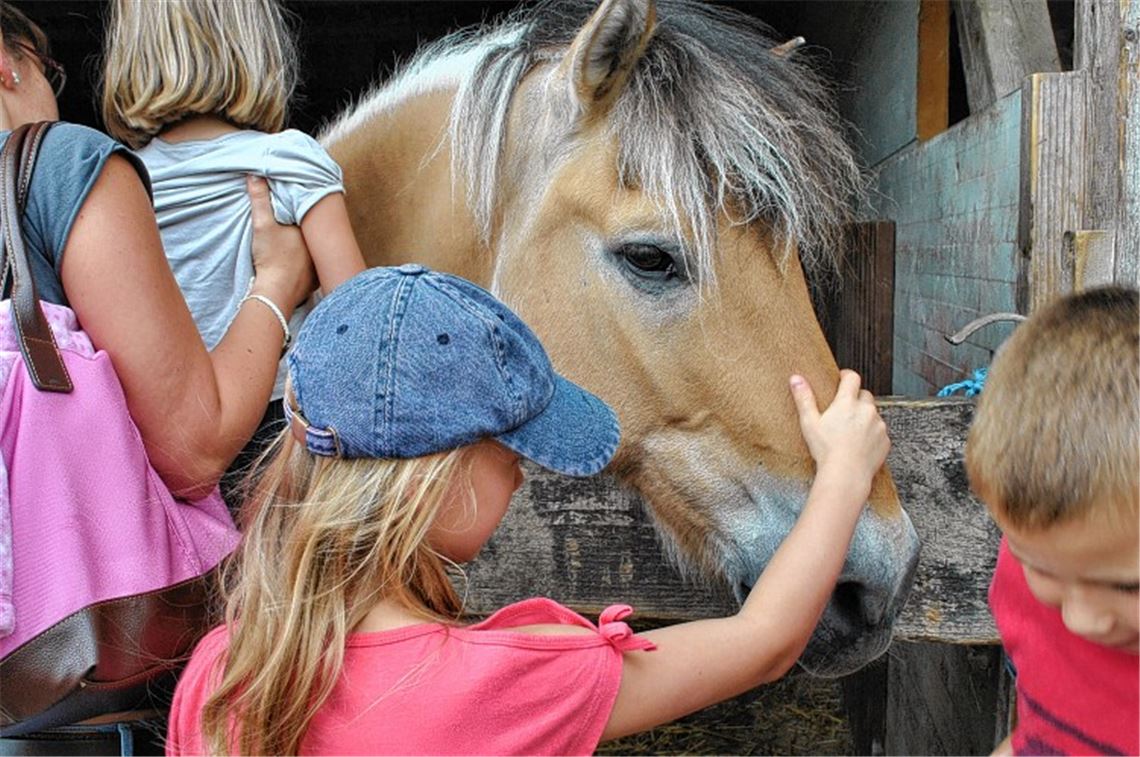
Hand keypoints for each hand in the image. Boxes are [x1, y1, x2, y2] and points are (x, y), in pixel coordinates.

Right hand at [246, 175, 315, 308]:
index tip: (294, 208)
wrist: (275, 292)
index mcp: (311, 232)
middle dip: (306, 231)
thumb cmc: (271, 258)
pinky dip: (307, 267)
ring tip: (295, 246)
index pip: (309, 216)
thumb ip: (260, 199)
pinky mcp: (315, 281)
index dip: (301, 211)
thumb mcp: (263, 225)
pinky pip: (313, 270)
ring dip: (307, 250)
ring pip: (314, 252)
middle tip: (293, 230)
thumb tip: (255, 176)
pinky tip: (298, 265)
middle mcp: (319, 248)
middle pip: (313, 235)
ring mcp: (319, 266)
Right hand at [789, 370, 889, 494]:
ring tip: (850, 431)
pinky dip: (871, 434)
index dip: (846, 375)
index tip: (842, 378)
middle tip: (843, 410)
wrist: (846, 474)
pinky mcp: (885, 440)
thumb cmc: (826, 450)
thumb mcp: (809, 422)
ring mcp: (878, 425)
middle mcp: (866, 410)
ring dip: (864, 417)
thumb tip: (796, 379)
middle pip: (864, 395)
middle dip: (856, 399)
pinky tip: (859, 444)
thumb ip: (804, 398)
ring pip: (873, 414)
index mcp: (847, 403)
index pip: (852, 377)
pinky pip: (879, 431)